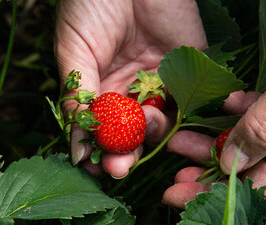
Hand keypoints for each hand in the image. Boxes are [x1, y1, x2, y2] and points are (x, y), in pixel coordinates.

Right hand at [55, 0, 207, 177]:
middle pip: (133, 134)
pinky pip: (192, 100)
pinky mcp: (188, 70)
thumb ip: (77, 98)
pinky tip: (177, 121)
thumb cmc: (90, 5)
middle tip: (119, 166)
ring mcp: (160, 82)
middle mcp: (131, 91)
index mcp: (102, 89)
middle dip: (126, 153)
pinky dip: (189, 114)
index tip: (97, 167)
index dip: (101, 151)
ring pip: (162, 122)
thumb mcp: (74, 51)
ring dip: (153, 132)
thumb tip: (76, 150)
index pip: (103, 131)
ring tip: (145, 120)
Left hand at [163, 1, 265, 207]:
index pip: (259, 187)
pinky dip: (234, 112)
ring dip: (210, 142)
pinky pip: (256, 112)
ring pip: (246, 140)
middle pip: (249, 169)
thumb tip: (230, 165)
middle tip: (174, 176)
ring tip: (178, 140)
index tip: (178, 195)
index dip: (216, 195)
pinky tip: (220, 104)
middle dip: (207, 173)